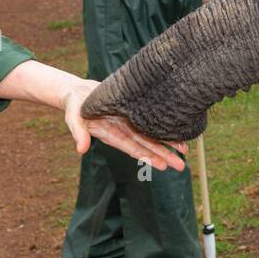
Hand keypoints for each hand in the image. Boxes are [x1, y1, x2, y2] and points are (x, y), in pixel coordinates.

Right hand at [60, 79, 187, 170]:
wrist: (79, 91)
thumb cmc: (75, 106)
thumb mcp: (74, 118)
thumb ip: (78, 133)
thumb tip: (81, 149)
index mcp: (111, 135)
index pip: (133, 149)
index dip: (148, 157)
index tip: (162, 166)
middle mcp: (124, 131)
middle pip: (147, 145)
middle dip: (164, 155)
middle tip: (181, 166)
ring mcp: (130, 122)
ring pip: (152, 134)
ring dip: (168, 143)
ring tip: (184, 151)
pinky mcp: (133, 110)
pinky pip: (151, 120)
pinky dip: (164, 126)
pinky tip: (177, 130)